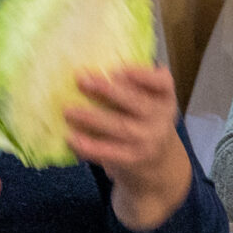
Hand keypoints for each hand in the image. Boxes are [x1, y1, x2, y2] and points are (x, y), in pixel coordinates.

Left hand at [69, 64, 192, 231]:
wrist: (158, 164)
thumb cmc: (145, 122)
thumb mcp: (150, 102)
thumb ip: (132, 87)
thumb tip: (91, 72)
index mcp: (165, 98)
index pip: (162, 82)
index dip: (141, 75)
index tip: (117, 68)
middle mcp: (161, 118)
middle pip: (135, 102)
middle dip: (108, 91)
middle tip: (81, 79)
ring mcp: (149, 140)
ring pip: (119, 126)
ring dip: (91, 117)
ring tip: (68, 110)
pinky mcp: (134, 159)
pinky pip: (109, 151)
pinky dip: (90, 146)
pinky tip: (71, 138)